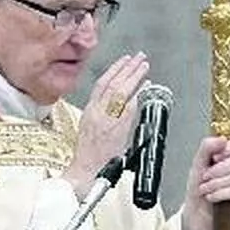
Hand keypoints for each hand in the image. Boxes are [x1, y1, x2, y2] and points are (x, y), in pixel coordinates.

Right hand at [62, 53, 147, 196]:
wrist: (85, 171)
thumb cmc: (88, 155)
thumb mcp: (89, 128)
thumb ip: (102, 114)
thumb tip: (119, 104)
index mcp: (89, 111)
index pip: (101, 84)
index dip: (114, 70)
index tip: (124, 60)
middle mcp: (96, 112)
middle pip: (112, 83)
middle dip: (127, 68)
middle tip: (139, 58)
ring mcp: (106, 119)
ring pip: (120, 91)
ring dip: (133, 77)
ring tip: (144, 67)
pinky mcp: (116, 128)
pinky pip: (128, 108)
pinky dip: (137, 95)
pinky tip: (144, 88)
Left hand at [180, 133, 229, 229]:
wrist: (197, 212)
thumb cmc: (200, 187)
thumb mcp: (198, 165)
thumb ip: (207, 148)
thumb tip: (221, 140)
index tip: (216, 156)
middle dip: (219, 170)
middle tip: (205, 177)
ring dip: (217, 184)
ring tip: (205, 189)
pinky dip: (223, 193)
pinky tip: (212, 197)